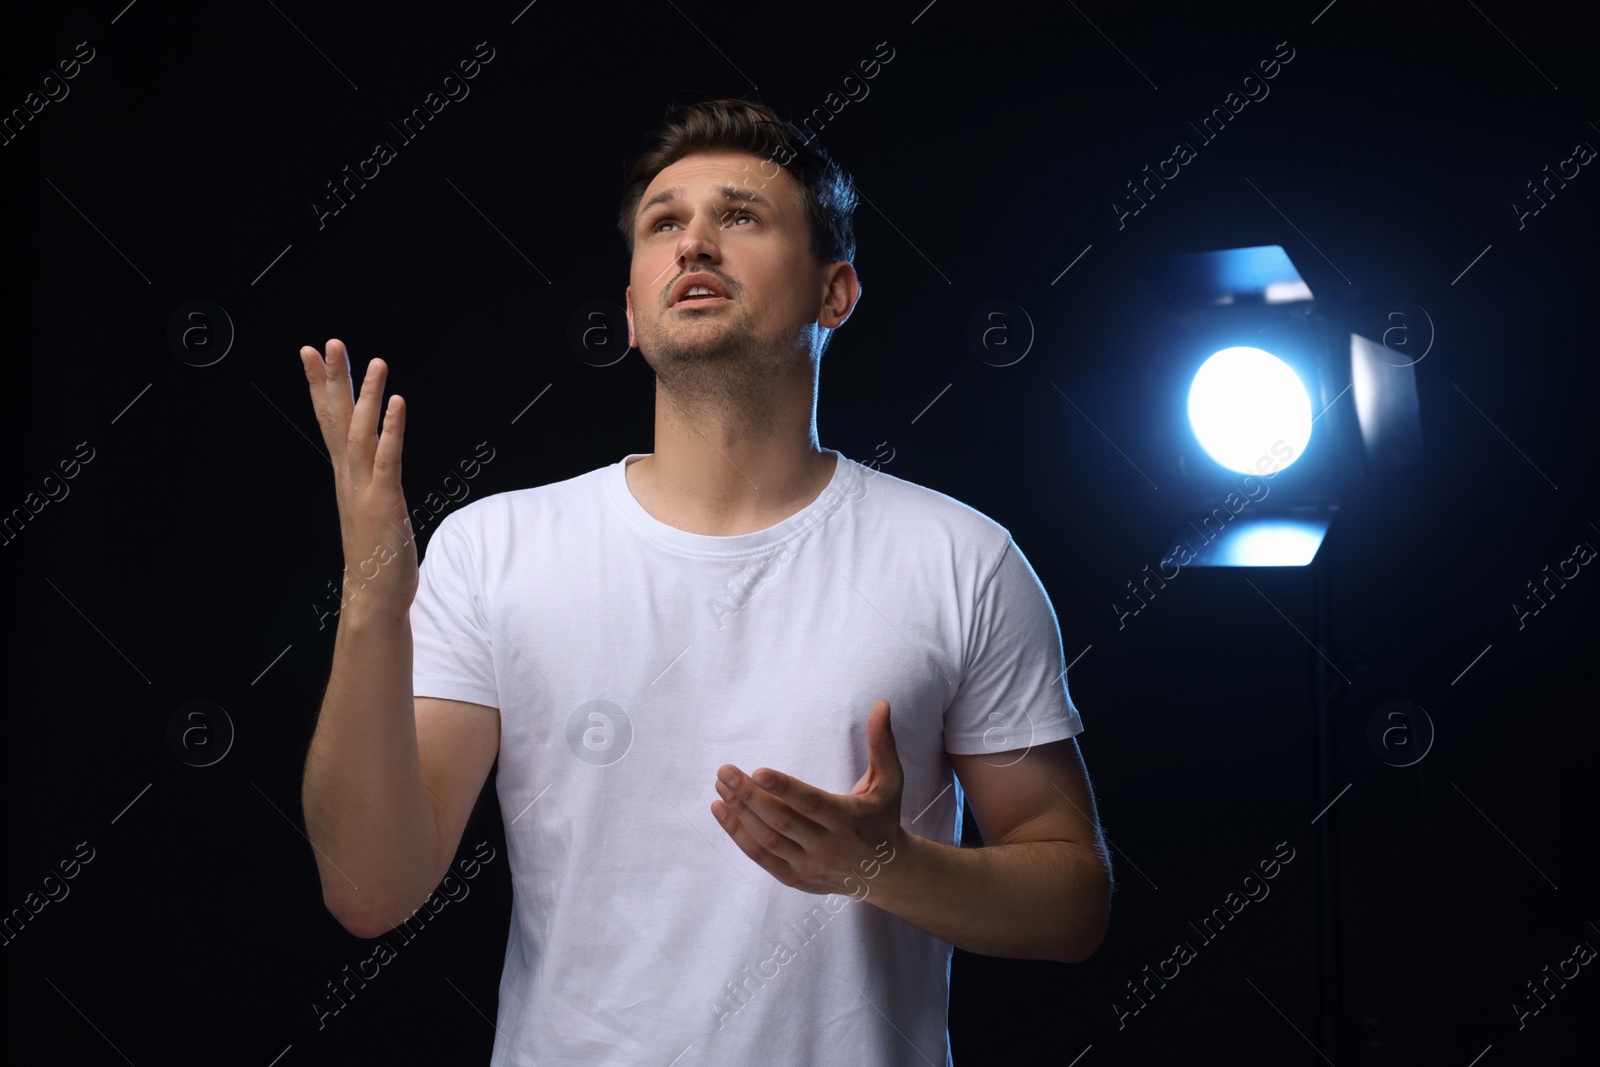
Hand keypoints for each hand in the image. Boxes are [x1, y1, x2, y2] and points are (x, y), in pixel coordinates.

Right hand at [299, 338, 417, 621]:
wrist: (373, 600)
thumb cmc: (377, 559)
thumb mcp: (371, 511)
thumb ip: (369, 485)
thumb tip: (372, 466)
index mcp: (347, 477)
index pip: (330, 423)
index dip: (322, 387)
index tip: (312, 354)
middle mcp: (350, 479)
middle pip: (336, 420)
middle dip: (332, 379)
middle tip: (327, 343)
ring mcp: (364, 490)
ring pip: (360, 433)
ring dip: (366, 396)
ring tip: (374, 361)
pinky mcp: (384, 502)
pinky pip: (388, 459)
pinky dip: (391, 430)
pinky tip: (396, 402)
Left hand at [712, 698, 907, 898]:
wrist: (886, 873)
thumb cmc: (883, 817)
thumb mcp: (890, 781)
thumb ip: (881, 743)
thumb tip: (881, 703)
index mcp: (849, 819)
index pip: (811, 803)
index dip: (784, 788)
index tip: (757, 771)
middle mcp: (828, 846)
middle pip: (781, 821)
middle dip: (749, 796)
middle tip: (725, 771)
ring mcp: (810, 865)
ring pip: (767, 840)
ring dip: (739, 813)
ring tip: (720, 786)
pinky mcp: (796, 878)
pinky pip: (761, 857)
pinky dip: (738, 835)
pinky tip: (721, 811)